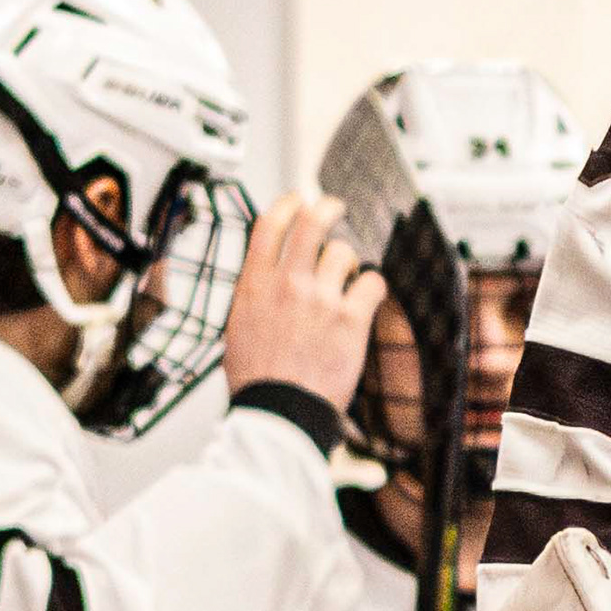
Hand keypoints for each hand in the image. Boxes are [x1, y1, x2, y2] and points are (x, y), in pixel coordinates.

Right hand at [226, 191, 383, 411]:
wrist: (280, 410)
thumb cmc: (258, 378)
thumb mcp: (238, 327)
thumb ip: (256, 296)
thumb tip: (268, 279)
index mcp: (255, 285)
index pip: (269, 226)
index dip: (287, 205)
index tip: (297, 200)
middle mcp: (287, 284)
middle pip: (311, 222)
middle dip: (327, 207)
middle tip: (335, 207)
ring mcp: (319, 299)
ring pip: (343, 253)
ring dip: (348, 264)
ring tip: (344, 284)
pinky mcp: (350, 318)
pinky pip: (372, 281)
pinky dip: (373, 287)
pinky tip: (366, 300)